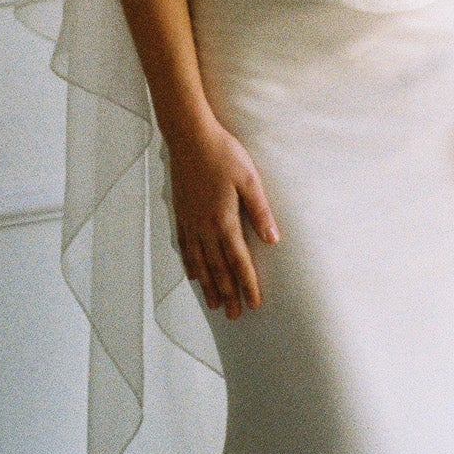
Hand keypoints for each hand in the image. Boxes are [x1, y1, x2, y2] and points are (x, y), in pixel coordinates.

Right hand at [167, 118, 279, 318]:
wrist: (189, 136)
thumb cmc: (223, 153)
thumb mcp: (249, 180)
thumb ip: (260, 212)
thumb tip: (273, 240)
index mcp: (223, 220)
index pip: (238, 261)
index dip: (247, 284)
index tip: (254, 304)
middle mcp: (204, 227)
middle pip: (218, 269)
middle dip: (227, 293)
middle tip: (234, 316)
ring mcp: (189, 221)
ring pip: (199, 263)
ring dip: (208, 286)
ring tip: (214, 304)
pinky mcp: (180, 213)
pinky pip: (185, 247)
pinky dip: (190, 265)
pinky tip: (193, 275)